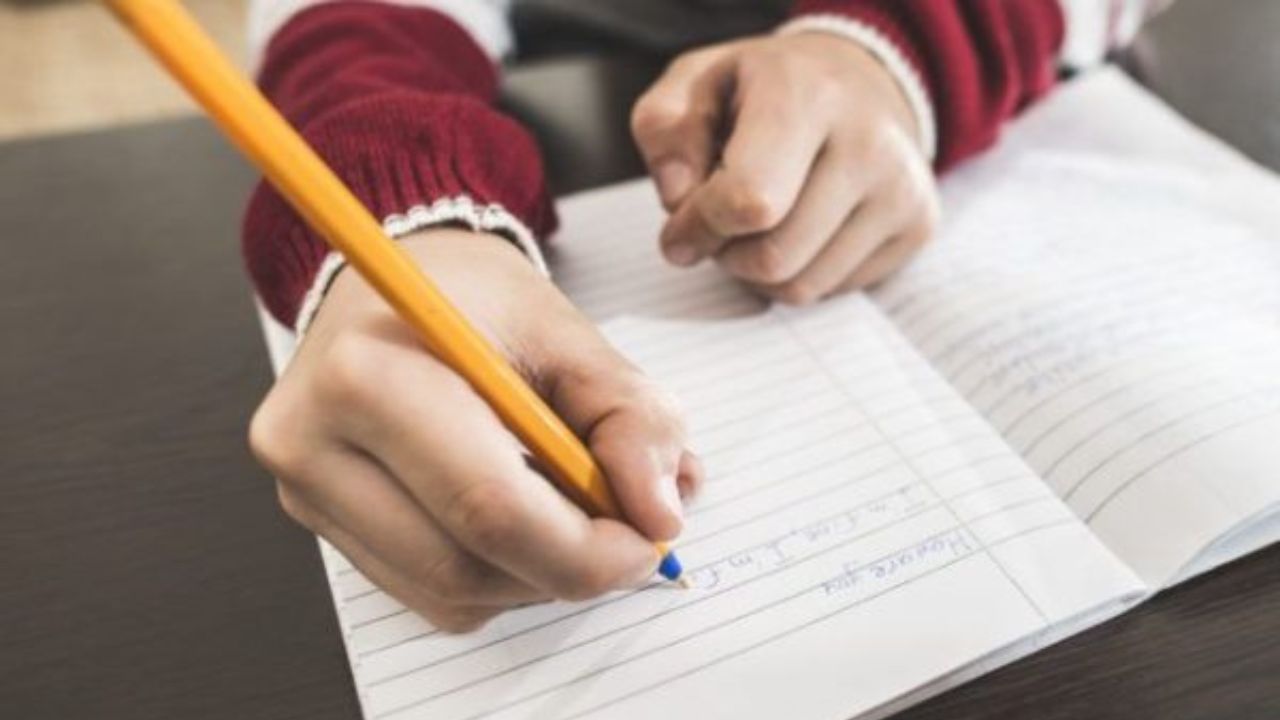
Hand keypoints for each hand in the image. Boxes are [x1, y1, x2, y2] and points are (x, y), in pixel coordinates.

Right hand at [249, 230, 702, 631]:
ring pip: (452, 597)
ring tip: (567, 505)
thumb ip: (632, 419)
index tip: (650, 541)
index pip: (487, 506)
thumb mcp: (570, 335)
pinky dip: (497, 575)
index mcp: (368, 375)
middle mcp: (313, 442)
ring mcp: (305, 492)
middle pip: (466, 567)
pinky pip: (431, 597)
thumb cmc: (478, 302)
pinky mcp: (321, 524)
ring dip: (536, 575)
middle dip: (569, 568)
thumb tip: (660, 513)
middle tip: (628, 532)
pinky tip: (515, 514)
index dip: (586, 550)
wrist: (396, 285)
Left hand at [632, 32, 939, 303]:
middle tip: (715, 228)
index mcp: (806, 94)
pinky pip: (833, 291)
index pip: (749, 200)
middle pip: (774, 256)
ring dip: (756, 273)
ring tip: (754, 227)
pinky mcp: (918, 226)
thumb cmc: (763, 90)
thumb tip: (678, 199)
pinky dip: (798, 274)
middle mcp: (868, 140)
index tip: (678, 229)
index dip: (700, 227)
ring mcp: (902, 188)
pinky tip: (795, 231)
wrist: (858, 79)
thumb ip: (664, 132)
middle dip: (725, 255)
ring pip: (802, 286)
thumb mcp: (694, 85)